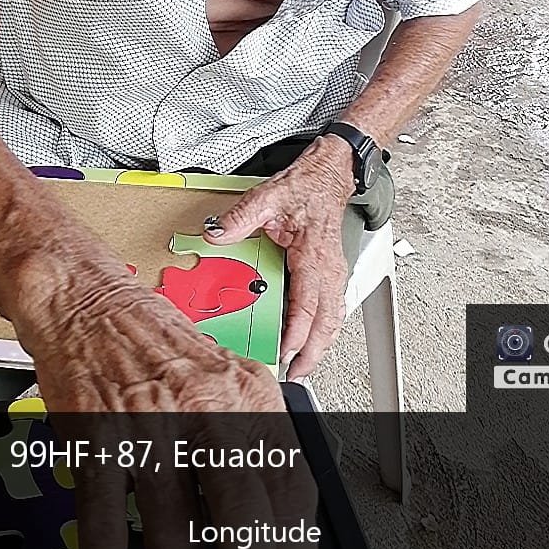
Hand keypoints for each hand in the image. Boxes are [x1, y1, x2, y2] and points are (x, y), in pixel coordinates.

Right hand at [17, 265, 317, 548]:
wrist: (89, 306)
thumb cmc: (163, 353)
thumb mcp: (230, 384)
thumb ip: (260, 449)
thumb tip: (289, 537)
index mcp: (248, 398)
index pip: (292, 492)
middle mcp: (204, 412)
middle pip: (244, 526)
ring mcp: (147, 431)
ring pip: (175, 541)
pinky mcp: (96, 447)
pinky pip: (104, 536)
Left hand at [203, 137, 354, 380]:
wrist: (329, 175)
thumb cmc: (306, 186)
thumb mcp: (268, 196)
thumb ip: (239, 217)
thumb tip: (215, 234)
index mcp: (313, 256)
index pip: (307, 304)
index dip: (297, 332)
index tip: (285, 350)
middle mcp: (328, 268)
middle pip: (327, 321)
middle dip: (313, 352)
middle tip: (296, 374)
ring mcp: (333, 271)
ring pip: (333, 318)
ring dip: (321, 344)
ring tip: (304, 365)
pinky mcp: (332, 271)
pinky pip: (333, 307)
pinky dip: (324, 328)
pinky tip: (313, 337)